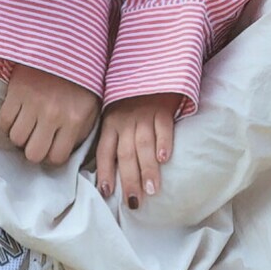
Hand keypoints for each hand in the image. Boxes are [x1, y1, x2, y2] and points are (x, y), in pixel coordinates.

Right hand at [0, 64, 98, 165]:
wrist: (64, 45)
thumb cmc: (80, 79)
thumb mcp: (91, 107)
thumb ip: (81, 132)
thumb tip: (64, 150)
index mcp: (74, 120)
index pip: (57, 157)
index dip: (52, 155)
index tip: (51, 146)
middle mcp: (53, 115)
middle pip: (34, 154)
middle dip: (34, 149)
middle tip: (36, 138)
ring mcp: (32, 103)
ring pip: (17, 139)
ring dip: (20, 136)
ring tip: (26, 126)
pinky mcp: (16, 91)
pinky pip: (4, 121)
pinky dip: (8, 123)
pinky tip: (16, 116)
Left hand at [95, 92, 179, 209]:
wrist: (149, 67)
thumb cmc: (130, 96)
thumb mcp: (114, 111)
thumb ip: (114, 136)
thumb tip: (112, 169)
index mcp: (110, 123)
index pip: (105, 151)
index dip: (105, 172)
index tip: (107, 193)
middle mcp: (125, 121)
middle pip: (126, 154)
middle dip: (129, 180)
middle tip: (134, 202)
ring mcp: (144, 115)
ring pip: (144, 145)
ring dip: (148, 169)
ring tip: (152, 190)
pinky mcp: (162, 109)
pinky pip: (163, 127)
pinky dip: (164, 142)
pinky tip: (165, 159)